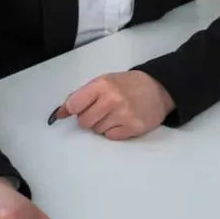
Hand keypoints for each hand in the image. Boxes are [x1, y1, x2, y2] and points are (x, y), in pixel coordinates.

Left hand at [50, 70, 173, 139]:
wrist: (159, 88)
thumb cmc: (127, 85)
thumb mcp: (104, 81)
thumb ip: (82, 95)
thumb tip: (61, 113)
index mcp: (103, 84)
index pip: (74, 104)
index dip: (72, 109)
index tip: (75, 110)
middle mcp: (112, 99)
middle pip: (84, 121)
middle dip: (88, 118)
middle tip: (100, 111)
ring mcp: (123, 115)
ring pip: (97, 130)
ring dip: (102, 124)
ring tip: (114, 114)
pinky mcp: (133, 128)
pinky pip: (111, 136)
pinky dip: (113, 131)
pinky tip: (122, 121)